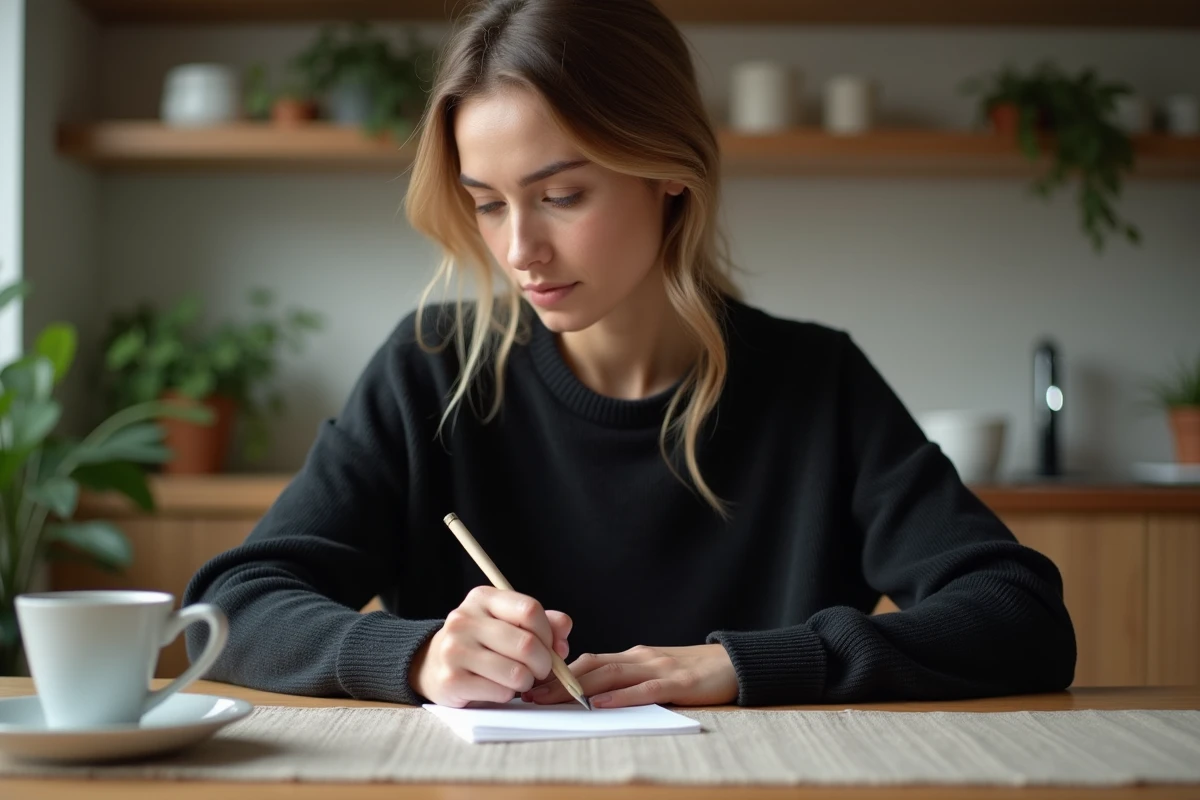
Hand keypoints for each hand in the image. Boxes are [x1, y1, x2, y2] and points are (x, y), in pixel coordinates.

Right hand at [410, 586, 571, 707]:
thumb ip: (543, 623)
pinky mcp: (452, 680)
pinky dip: (508, 694)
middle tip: (540, 670)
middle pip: (527, 644)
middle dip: (544, 664)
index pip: (530, 610)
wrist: (431, 664)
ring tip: (518, 679)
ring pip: (517, 672)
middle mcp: (464, 619)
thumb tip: (563, 637)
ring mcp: (455, 649)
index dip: (549, 633)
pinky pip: (501, 691)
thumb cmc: (480, 643)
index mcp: (482, 598)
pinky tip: (498, 687)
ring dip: (527, 681)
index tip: (551, 647)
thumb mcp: (507, 623)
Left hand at [522, 644, 737, 707]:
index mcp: (633, 657)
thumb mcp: (655, 672)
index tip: (531, 684)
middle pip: (592, 667)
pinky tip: (600, 704)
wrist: (734, 663)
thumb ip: (628, 679)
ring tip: (553, 699)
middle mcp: (641, 658)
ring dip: (579, 688)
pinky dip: (620, 697)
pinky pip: (644, 690)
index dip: (558, 672)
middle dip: (558, 681)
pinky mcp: (678, 682)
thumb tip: (592, 694)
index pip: (588, 662)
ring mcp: (659, 668)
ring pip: (612, 675)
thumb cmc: (693, 672)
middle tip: (529, 694)